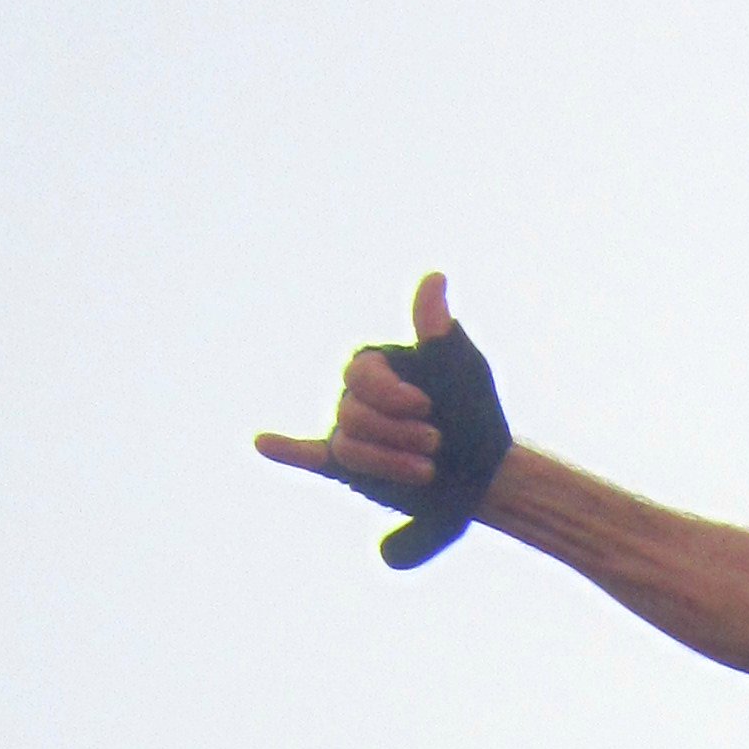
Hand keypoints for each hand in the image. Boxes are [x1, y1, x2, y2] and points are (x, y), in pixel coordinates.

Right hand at [255, 270, 459, 499]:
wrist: (485, 472)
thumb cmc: (474, 414)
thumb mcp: (462, 371)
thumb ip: (438, 332)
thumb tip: (435, 276)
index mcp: (376, 366)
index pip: (361, 376)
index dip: (391, 395)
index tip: (427, 405)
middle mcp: (356, 395)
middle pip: (352, 415)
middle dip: (397, 433)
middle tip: (437, 443)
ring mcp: (351, 432)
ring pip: (348, 449)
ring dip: (390, 462)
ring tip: (427, 469)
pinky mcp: (350, 469)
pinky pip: (311, 457)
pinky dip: (287, 451)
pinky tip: (263, 443)